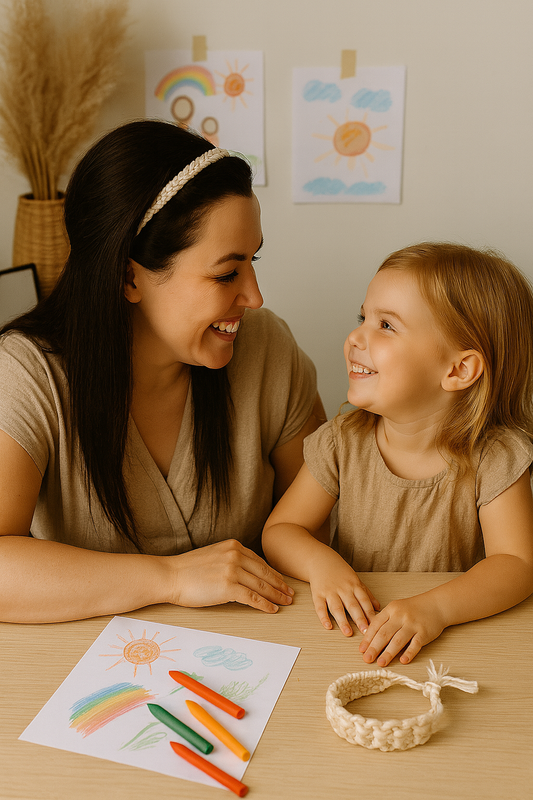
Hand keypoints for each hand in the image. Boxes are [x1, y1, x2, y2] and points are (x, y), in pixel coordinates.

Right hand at [166, 539, 293, 612]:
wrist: (170, 576)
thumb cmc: (187, 570)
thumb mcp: (214, 555)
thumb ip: (230, 559)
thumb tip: (246, 573)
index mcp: (233, 546)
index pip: (259, 562)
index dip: (273, 574)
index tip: (282, 582)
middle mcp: (235, 555)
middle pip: (264, 573)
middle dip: (280, 585)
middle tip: (290, 594)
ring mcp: (232, 570)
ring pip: (261, 586)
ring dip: (276, 595)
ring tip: (285, 602)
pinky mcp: (228, 587)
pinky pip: (253, 598)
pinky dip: (265, 604)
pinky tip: (272, 609)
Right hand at [307, 550, 379, 635]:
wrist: (320, 559)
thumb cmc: (340, 571)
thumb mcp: (355, 579)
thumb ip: (367, 594)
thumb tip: (378, 607)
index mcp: (354, 585)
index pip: (364, 601)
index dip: (370, 614)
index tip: (376, 626)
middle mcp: (343, 589)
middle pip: (352, 606)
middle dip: (360, 619)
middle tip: (365, 632)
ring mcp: (330, 592)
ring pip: (337, 608)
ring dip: (343, 621)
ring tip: (348, 632)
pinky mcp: (318, 594)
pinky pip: (320, 607)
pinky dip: (323, 617)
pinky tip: (328, 626)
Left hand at [359, 595, 445, 666]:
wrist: (436, 604)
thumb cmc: (413, 609)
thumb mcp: (396, 609)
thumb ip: (384, 621)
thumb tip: (370, 637)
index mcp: (391, 609)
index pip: (376, 625)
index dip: (368, 638)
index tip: (362, 650)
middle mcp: (400, 616)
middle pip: (384, 633)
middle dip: (374, 648)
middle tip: (367, 659)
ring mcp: (412, 624)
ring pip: (398, 640)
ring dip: (388, 653)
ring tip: (381, 663)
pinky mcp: (424, 632)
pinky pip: (415, 644)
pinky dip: (409, 653)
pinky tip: (403, 661)